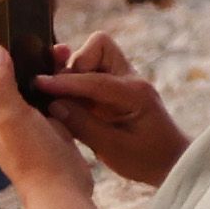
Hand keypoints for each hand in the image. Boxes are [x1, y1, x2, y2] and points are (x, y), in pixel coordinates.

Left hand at [0, 41, 88, 194]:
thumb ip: (1, 84)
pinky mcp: (49, 136)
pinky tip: (77, 87)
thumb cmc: (35, 156)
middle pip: (21, 84)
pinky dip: (63, 94)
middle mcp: (5, 126)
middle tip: (63, 51)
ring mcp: (28, 132)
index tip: (41, 44)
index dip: (19, 59)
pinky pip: (54, 106)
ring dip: (54, 79)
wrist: (61, 190)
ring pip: (39, 94)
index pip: (0, 78)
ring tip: (72, 64)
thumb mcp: (13, 116)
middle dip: (40, 67)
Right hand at [31, 33, 188, 185]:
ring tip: (58, 98)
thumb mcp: (114, 149)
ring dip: (73, 74)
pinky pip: (91, 74)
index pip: (95, 79)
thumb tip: (53, 105)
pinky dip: (75, 83)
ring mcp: (124, 81)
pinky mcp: (115, 89)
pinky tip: (64, 101)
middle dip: (75, 65)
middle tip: (58, 94)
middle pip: (99, 47)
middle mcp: (130, 79)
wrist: (171, 161)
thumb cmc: (147, 158)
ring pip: (93, 57)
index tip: (38, 83)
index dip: (64, 81)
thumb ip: (84, 125)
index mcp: (135, 93)